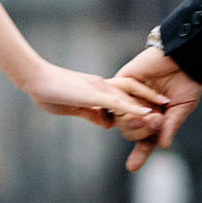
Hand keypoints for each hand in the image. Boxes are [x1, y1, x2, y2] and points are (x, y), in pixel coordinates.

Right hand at [21, 61, 166, 133]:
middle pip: (131, 93)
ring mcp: (99, 88)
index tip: (151, 108)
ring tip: (163, 110)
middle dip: (149, 99)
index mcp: (98, 89)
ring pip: (128, 97)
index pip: (122, 95)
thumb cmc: (49, 93)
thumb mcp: (74, 107)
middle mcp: (102, 86)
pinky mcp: (94, 94)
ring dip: (146, 104)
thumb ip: (92, 113)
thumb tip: (108, 123)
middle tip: (166, 105)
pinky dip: (133, 108)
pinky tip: (146, 113)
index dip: (137, 101)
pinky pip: (118, 102)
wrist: (35, 79)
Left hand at [113, 46, 201, 171]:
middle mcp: (140, 109)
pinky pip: (116, 96)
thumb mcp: (182, 108)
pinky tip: (133, 107)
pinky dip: (124, 103)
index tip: (132, 167)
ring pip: (121, 117)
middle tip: (158, 120)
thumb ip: (170, 125)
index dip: (138, 155)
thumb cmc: (187, 81)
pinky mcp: (124, 80)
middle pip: (130, 131)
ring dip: (134, 120)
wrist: (185, 55)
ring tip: (152, 115)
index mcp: (155, 119)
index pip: (144, 141)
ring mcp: (130, 96)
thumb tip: (164, 145)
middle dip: (142, 130)